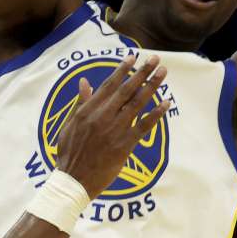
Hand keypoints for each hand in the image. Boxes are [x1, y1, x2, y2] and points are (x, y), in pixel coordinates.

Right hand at [55, 54, 170, 198]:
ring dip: (152, 86)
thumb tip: (84, 82)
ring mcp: (114, 130)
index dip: (122, 70)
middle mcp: (102, 116)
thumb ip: (81, 102)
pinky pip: (144, 126)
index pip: (109, 85)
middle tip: (155, 59)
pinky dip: (156, 114)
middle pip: (126, 89)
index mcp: (88, 110)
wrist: (73, 180)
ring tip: (163, 73)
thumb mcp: (69, 124)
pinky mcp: (124, 145)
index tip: (133, 57)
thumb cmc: (69, 152)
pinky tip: (166, 103)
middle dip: (142, 72)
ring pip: (137, 103)